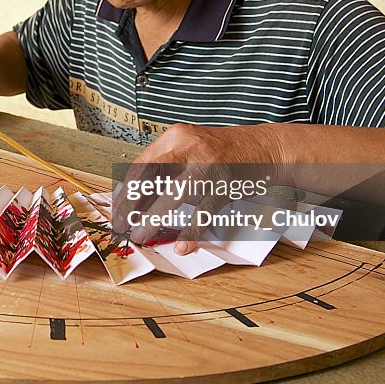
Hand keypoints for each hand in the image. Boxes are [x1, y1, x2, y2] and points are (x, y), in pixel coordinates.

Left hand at [115, 123, 282, 254]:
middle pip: (149, 177)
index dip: (125, 191)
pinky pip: (204, 213)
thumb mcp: (190, 148)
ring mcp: (208, 166)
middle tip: (121, 226)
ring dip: (153, 220)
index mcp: (175, 137)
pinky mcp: (226, 185)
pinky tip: (182, 246)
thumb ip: (165, 168)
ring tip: (141, 236)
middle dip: (131, 205)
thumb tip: (136, 201)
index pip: (140, 165)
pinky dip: (191, 232)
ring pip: (173, 196)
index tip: (117, 211)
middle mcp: (189, 148)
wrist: (267, 147)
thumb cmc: (223, 152)